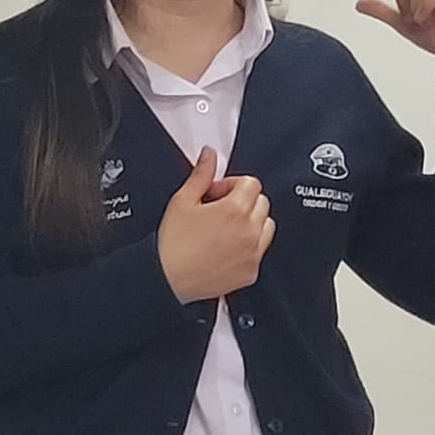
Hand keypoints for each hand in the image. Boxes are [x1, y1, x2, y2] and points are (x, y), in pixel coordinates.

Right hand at [157, 148, 275, 304]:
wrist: (167, 278)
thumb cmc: (172, 244)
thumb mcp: (182, 201)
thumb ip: (201, 174)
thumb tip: (210, 155)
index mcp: (234, 210)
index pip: (251, 183)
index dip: (231, 184)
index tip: (216, 194)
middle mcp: (249, 232)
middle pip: (262, 202)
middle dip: (242, 201)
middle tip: (218, 210)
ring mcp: (252, 253)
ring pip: (266, 226)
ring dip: (251, 222)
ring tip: (225, 228)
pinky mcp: (251, 272)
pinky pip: (259, 251)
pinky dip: (248, 246)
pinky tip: (224, 248)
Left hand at [355, 0, 434, 64]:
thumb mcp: (403, 23)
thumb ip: (383, 11)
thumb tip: (360, 3)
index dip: (402, 2)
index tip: (417, 16)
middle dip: (410, 5)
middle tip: (424, 18)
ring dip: (419, 7)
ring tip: (430, 17)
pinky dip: (428, 6)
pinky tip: (432, 15)